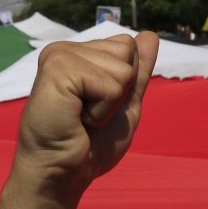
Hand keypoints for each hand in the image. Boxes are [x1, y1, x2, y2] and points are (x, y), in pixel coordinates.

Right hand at [0, 32, 158, 208]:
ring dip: (110, 104)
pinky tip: (76, 119)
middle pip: (127, 50)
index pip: (128, 47)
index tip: (97, 108)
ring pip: (123, 68)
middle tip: (88, 114)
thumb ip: (137, 71)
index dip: (125, 85)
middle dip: (120, 91)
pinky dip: (101, 111)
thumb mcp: (125, 104)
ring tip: (81, 117)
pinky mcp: (57, 67)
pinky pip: (110, 84)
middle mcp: (66, 49)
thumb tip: (150, 35)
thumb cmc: (90, 145)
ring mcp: (59, 55)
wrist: (63, 173)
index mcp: (79, 54)